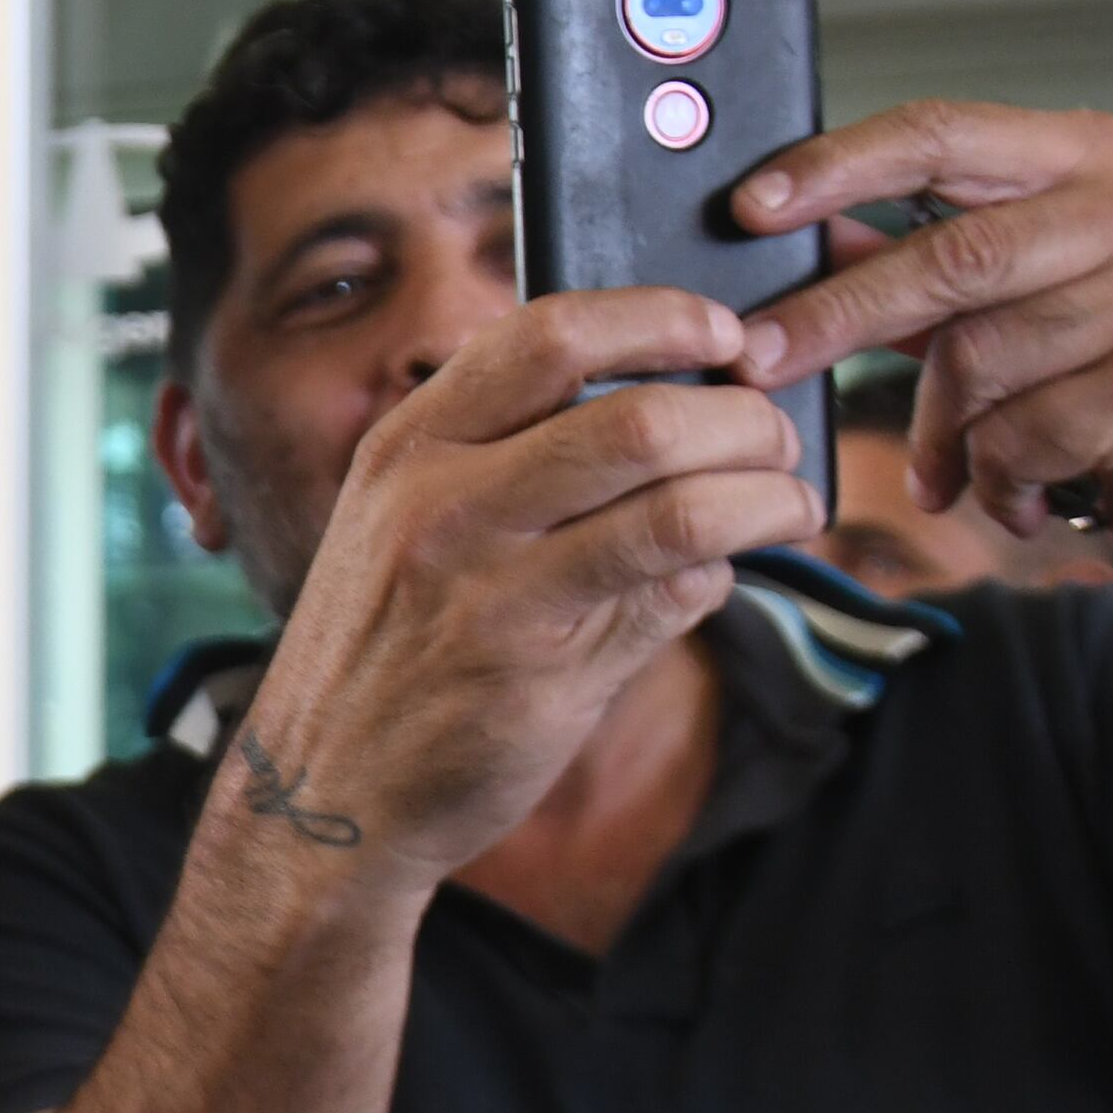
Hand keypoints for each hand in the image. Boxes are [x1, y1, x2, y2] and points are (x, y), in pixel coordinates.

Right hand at [231, 286, 817, 885]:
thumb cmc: (382, 644)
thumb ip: (501, 453)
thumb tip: (657, 405)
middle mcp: (443, 507)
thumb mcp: (397, 518)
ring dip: (765, 501)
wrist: (321, 793)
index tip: (719, 334)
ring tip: (790, 506)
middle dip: (742, 422)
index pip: (550, 336)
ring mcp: (492, 595)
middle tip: (773, 439)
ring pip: (680, 511)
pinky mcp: (540, 679)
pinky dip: (719, 577)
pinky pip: (673, 599)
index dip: (658, 319)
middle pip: (640, 422)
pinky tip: (712, 578)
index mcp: (409, 446)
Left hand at [730, 103, 1112, 593]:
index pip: (946, 133)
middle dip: (837, 312)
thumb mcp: (1030, 300)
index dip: (839, 166)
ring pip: (980, 359)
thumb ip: (927, 259)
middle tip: (760, 358)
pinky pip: (1021, 437)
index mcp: (1097, 162)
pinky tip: (1026, 493)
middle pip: (952, 253)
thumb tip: (805, 234)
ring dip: (946, 433)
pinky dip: (997, 480)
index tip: (754, 208)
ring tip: (958, 467)